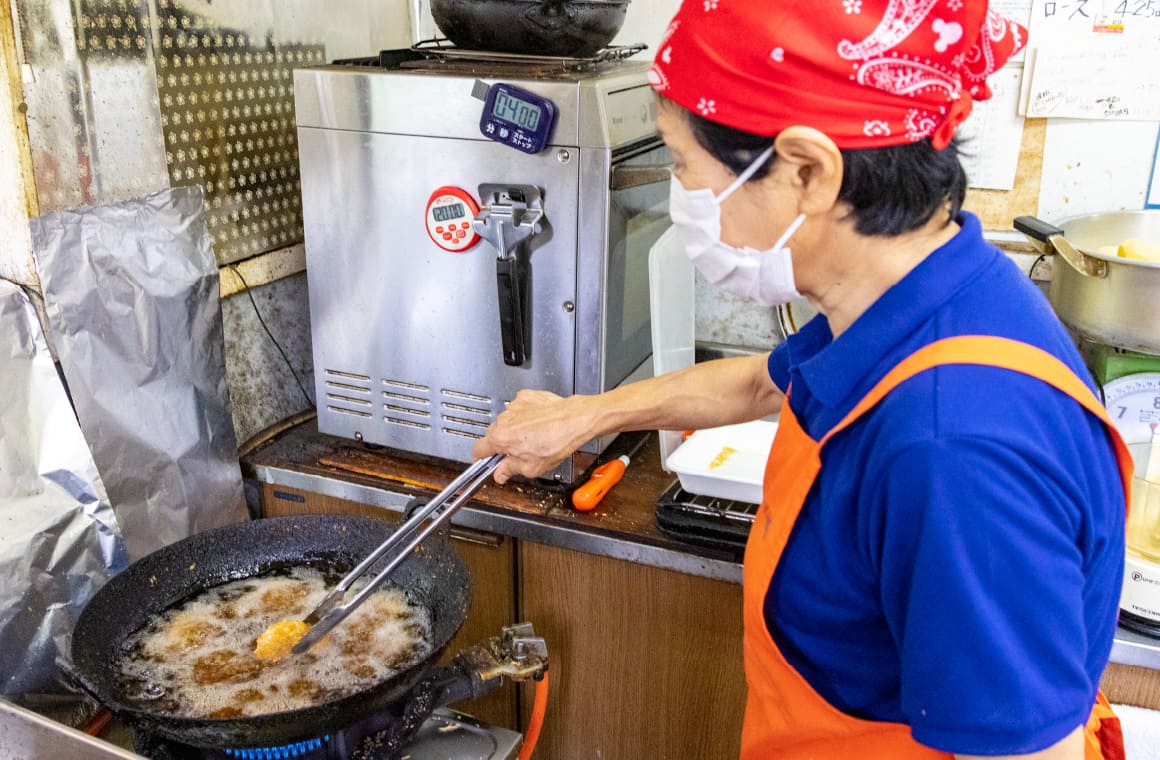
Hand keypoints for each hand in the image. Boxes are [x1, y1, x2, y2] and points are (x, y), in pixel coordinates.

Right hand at [472, 390, 595, 483]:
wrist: (575, 420)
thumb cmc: (556, 441)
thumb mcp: (531, 468)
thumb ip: (510, 470)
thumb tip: (500, 473)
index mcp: (500, 438)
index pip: (478, 449)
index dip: (481, 458)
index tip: (484, 461)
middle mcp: (503, 419)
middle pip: (493, 434)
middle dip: (502, 444)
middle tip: (517, 453)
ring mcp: (514, 406)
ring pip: (507, 421)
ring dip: (514, 429)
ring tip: (534, 437)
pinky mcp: (526, 397)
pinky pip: (520, 408)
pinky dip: (525, 415)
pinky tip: (539, 424)